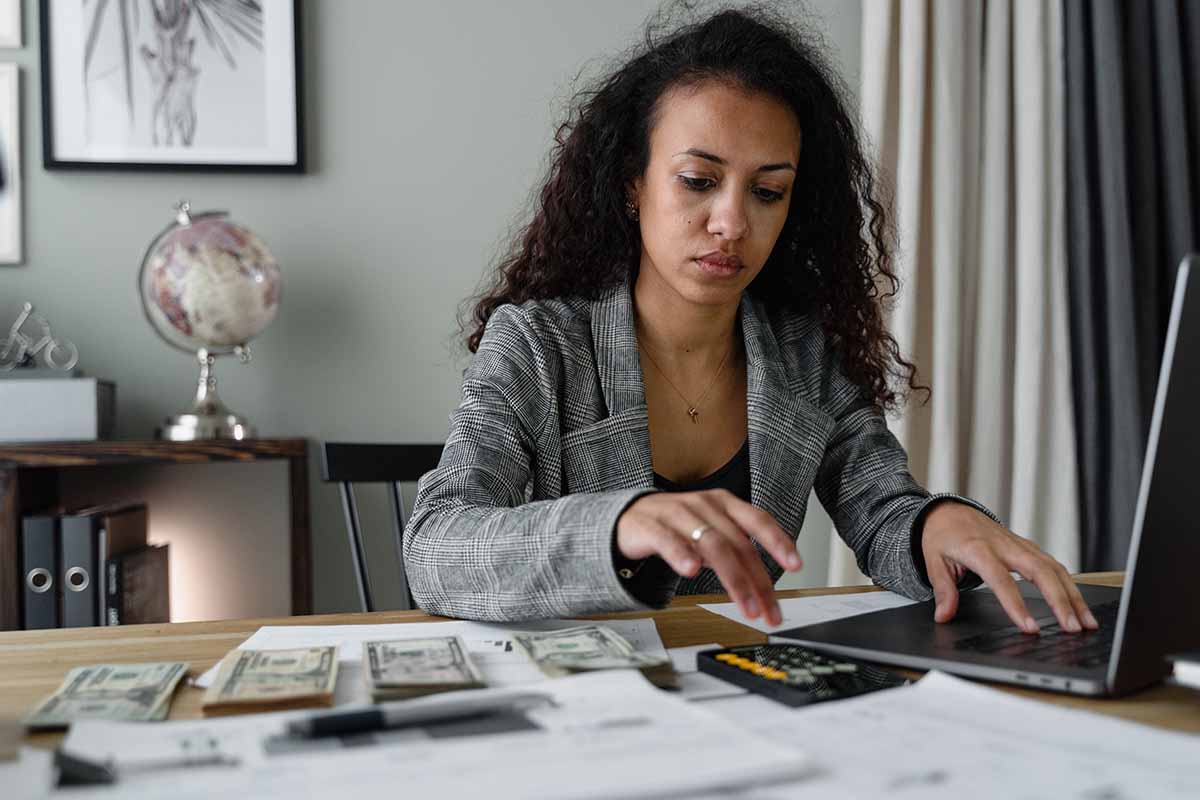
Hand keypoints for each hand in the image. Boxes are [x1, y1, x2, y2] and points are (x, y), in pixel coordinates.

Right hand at [616, 489, 801, 625]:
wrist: (628, 518)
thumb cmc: (676, 527)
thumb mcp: (711, 534)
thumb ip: (737, 552)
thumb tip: (766, 585)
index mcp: (724, 504)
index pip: (758, 520)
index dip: (779, 541)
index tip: (797, 565)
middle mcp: (705, 505)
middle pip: (738, 543)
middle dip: (757, 582)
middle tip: (768, 611)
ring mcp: (677, 513)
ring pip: (712, 545)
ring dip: (733, 579)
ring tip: (744, 605)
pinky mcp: (651, 526)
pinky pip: (669, 540)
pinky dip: (682, 555)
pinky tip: (691, 571)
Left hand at [920, 502, 1098, 633]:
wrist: (948, 512)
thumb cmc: (941, 535)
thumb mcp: (933, 561)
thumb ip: (943, 589)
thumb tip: (944, 616)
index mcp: (979, 550)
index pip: (1002, 581)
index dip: (1016, 605)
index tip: (1030, 628)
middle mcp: (1004, 546)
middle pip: (1040, 572)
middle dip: (1060, 601)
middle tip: (1072, 628)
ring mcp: (1019, 545)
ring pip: (1054, 568)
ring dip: (1073, 596)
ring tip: (1086, 623)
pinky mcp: (1028, 547)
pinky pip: (1053, 565)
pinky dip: (1069, 585)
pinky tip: (1079, 604)